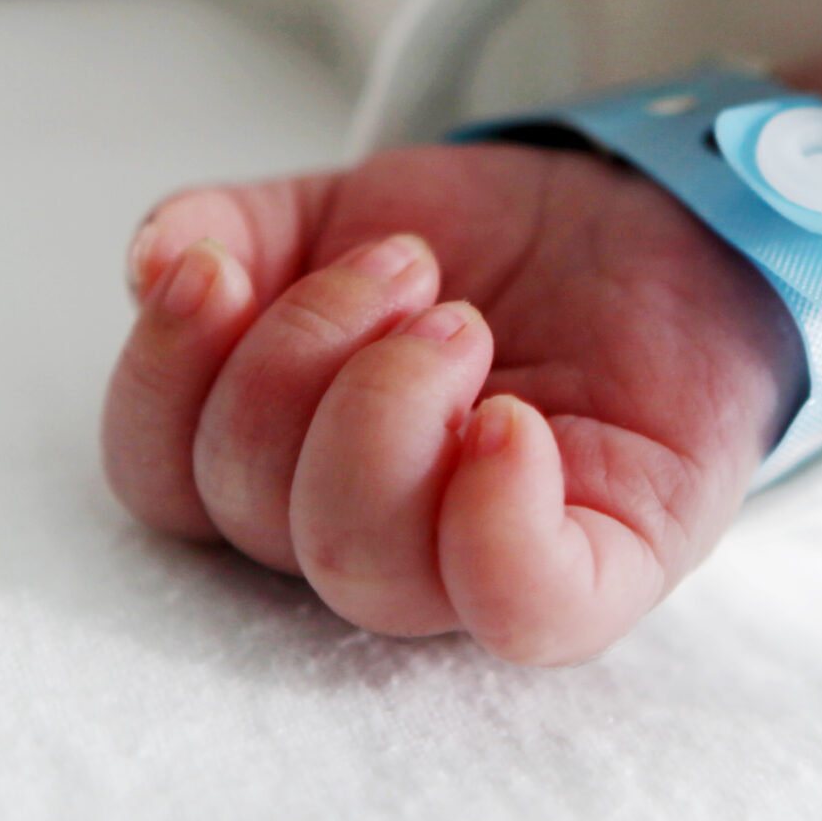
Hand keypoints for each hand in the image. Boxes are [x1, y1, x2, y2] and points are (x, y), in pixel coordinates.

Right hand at [102, 140, 803, 662]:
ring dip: (387, 405)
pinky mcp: (607, 569)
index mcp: (288, 470)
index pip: (162, 481)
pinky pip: (525, 610)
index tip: (218, 267)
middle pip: (254, 511)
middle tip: (407, 270)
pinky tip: (508, 420)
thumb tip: (159, 263)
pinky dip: (496, 520)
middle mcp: (372, 538)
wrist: (662, 221)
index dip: (161, 375)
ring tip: (461, 317)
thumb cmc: (497, 251)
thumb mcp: (341, 211)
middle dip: (301, 355)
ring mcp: (484, 568)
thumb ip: (233, 230)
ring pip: (361, 564)